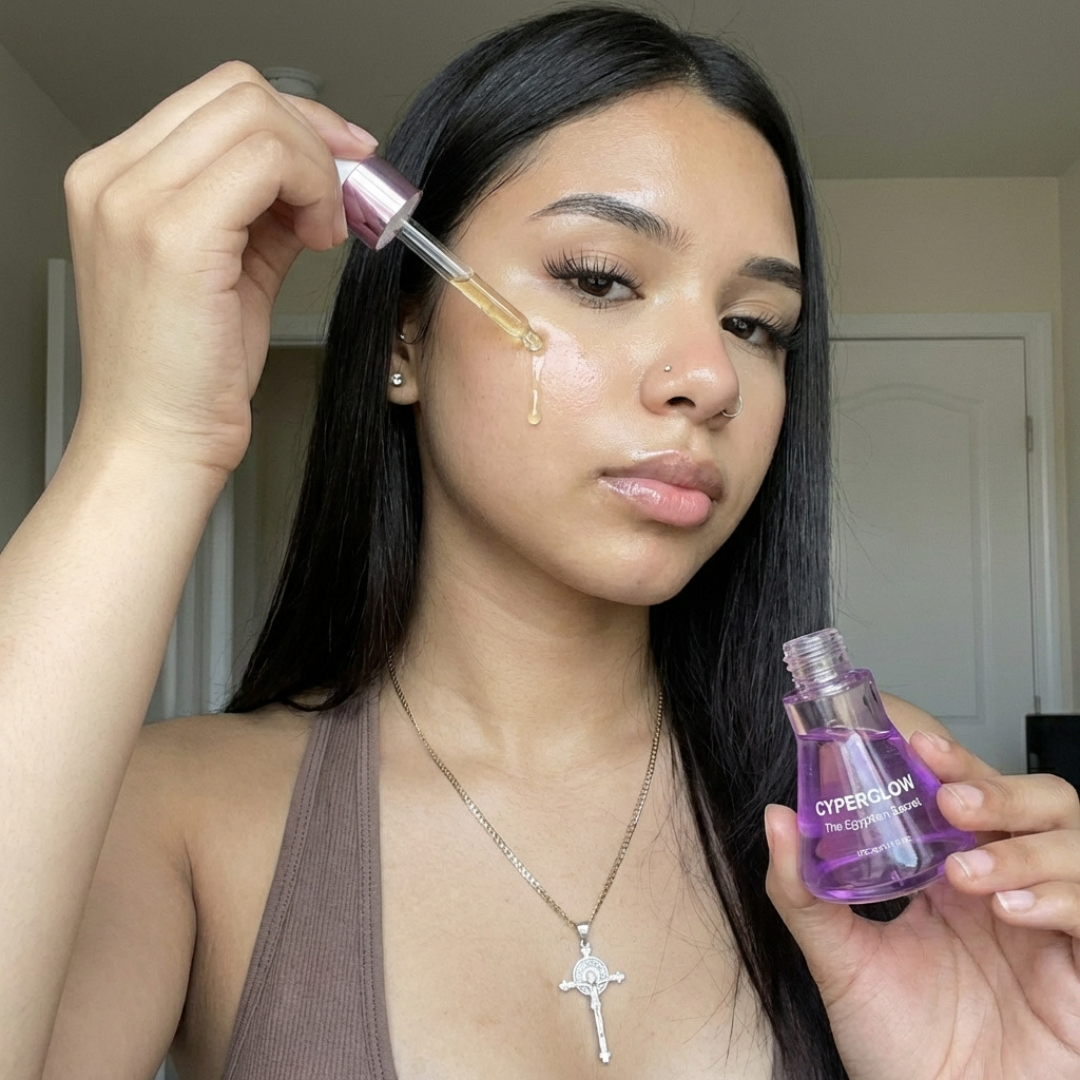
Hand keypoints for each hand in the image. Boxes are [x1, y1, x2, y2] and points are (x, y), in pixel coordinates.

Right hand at [63, 61, 376, 474]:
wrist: (156, 442)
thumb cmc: (187, 377)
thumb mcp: (228, 274)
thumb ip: (263, 216)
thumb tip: (315, 183)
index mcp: (117, 181)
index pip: (217, 99)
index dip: (295, 123)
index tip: (340, 161)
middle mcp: (113, 177)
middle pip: (238, 91)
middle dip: (314, 135)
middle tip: (348, 190)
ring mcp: (135, 199)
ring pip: (258, 115)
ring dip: (316, 166)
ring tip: (327, 228)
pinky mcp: (174, 233)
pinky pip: (269, 160)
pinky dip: (315, 189)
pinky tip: (320, 239)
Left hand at [765, 732, 1079, 1079]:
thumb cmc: (897, 1047)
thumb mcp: (839, 962)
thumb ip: (804, 892)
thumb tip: (777, 820)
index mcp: (954, 876)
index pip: (969, 794)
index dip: (952, 761)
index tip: (913, 741)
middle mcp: (1009, 890)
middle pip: (1037, 803)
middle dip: (996, 788)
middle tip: (949, 798)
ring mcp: (1052, 928)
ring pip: (1075, 844)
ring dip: (1022, 847)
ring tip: (966, 873)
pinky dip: (1060, 899)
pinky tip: (1009, 911)